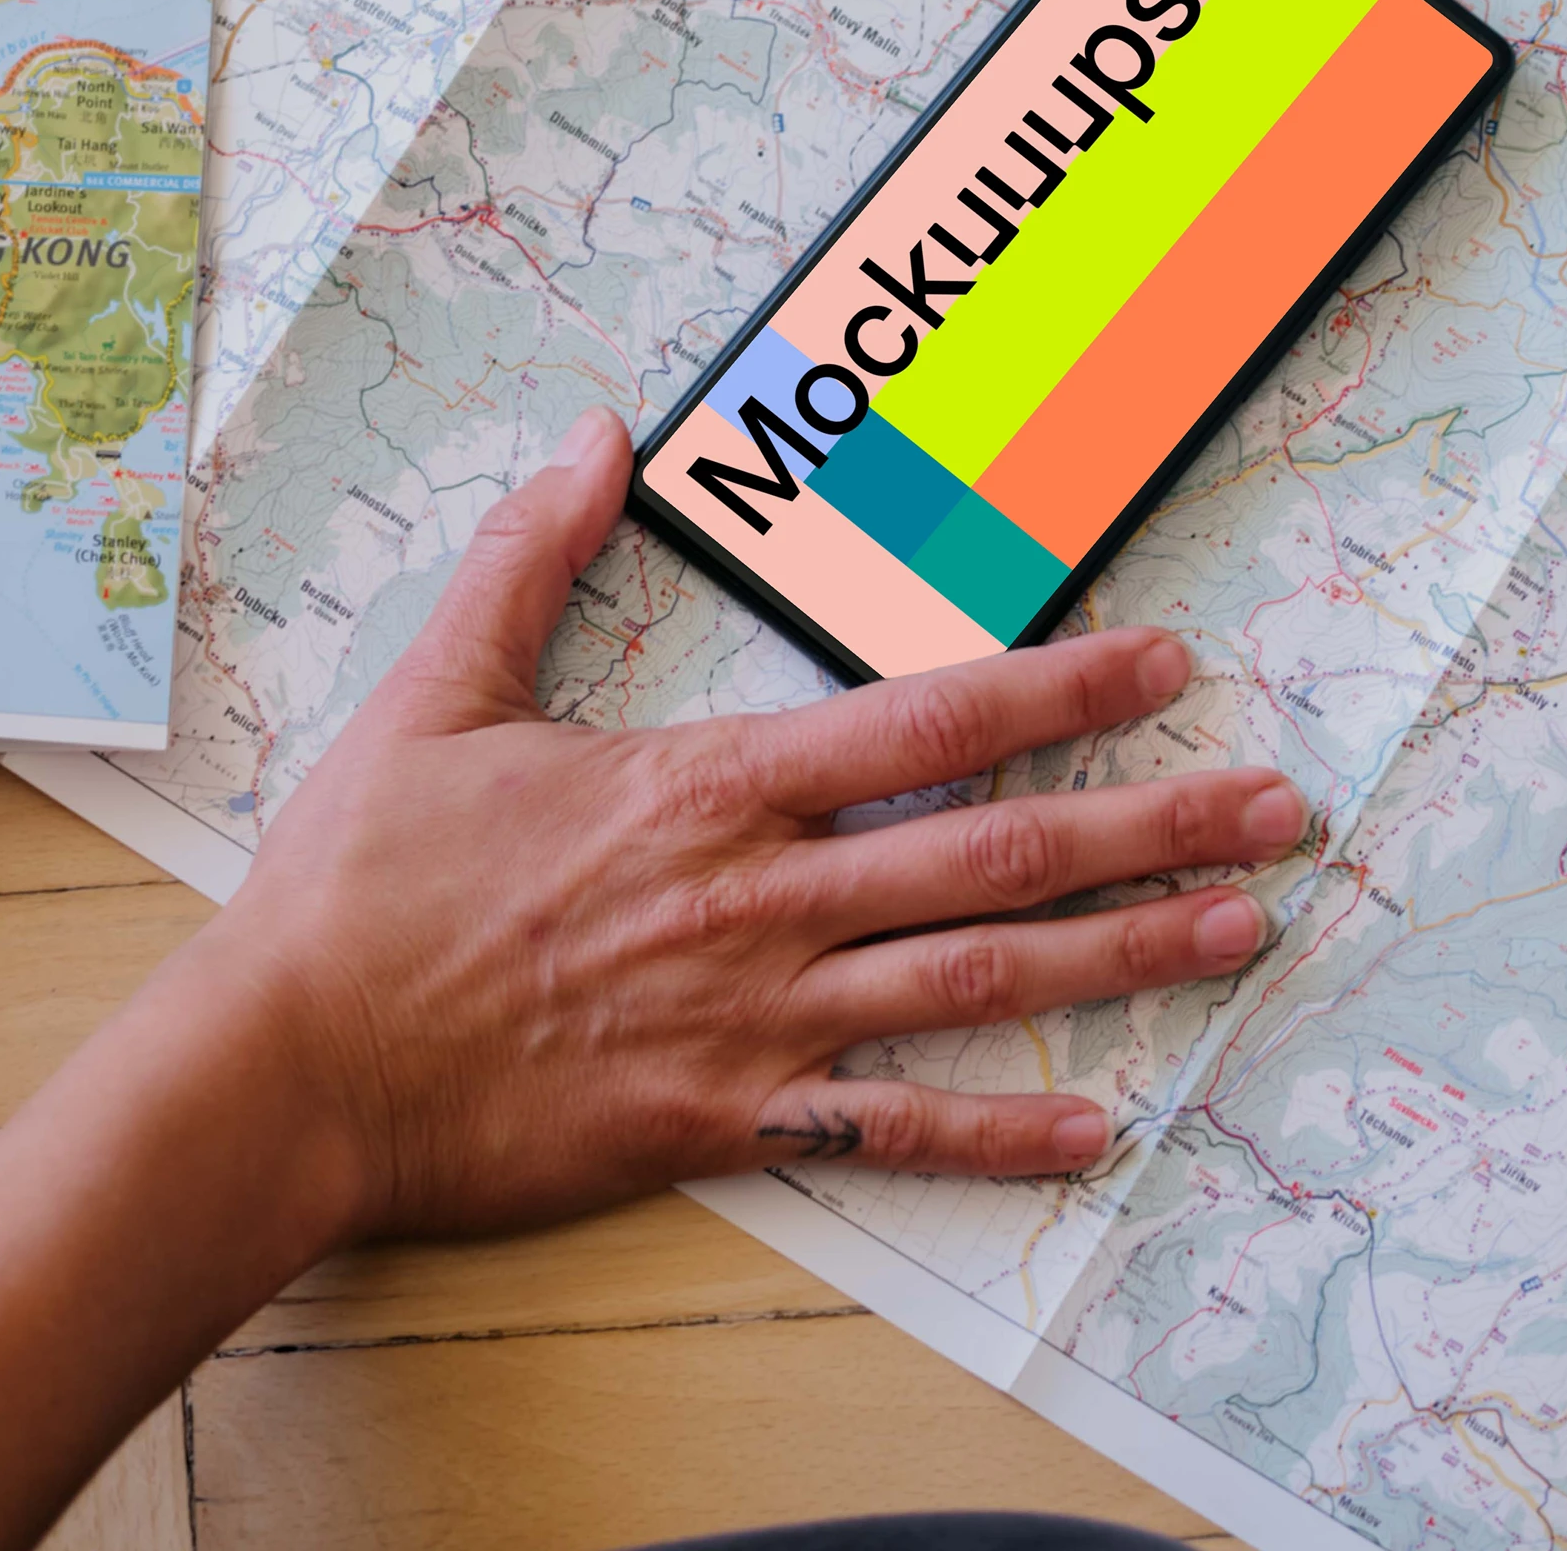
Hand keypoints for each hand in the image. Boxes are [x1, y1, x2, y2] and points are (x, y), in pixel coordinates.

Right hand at [227, 408, 1304, 1237]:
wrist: (290, 1064)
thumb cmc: (360, 885)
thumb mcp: (439, 692)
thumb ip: (530, 558)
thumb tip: (596, 430)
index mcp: (708, 786)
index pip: (929, 722)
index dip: (1064, 688)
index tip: (1169, 665)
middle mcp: (760, 898)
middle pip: (998, 851)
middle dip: (1153, 824)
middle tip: (1276, 808)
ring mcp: (753, 1017)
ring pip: (977, 979)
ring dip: (1122, 957)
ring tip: (1239, 933)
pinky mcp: (720, 1122)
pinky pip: (890, 1134)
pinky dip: (997, 1136)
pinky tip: (1095, 1131)